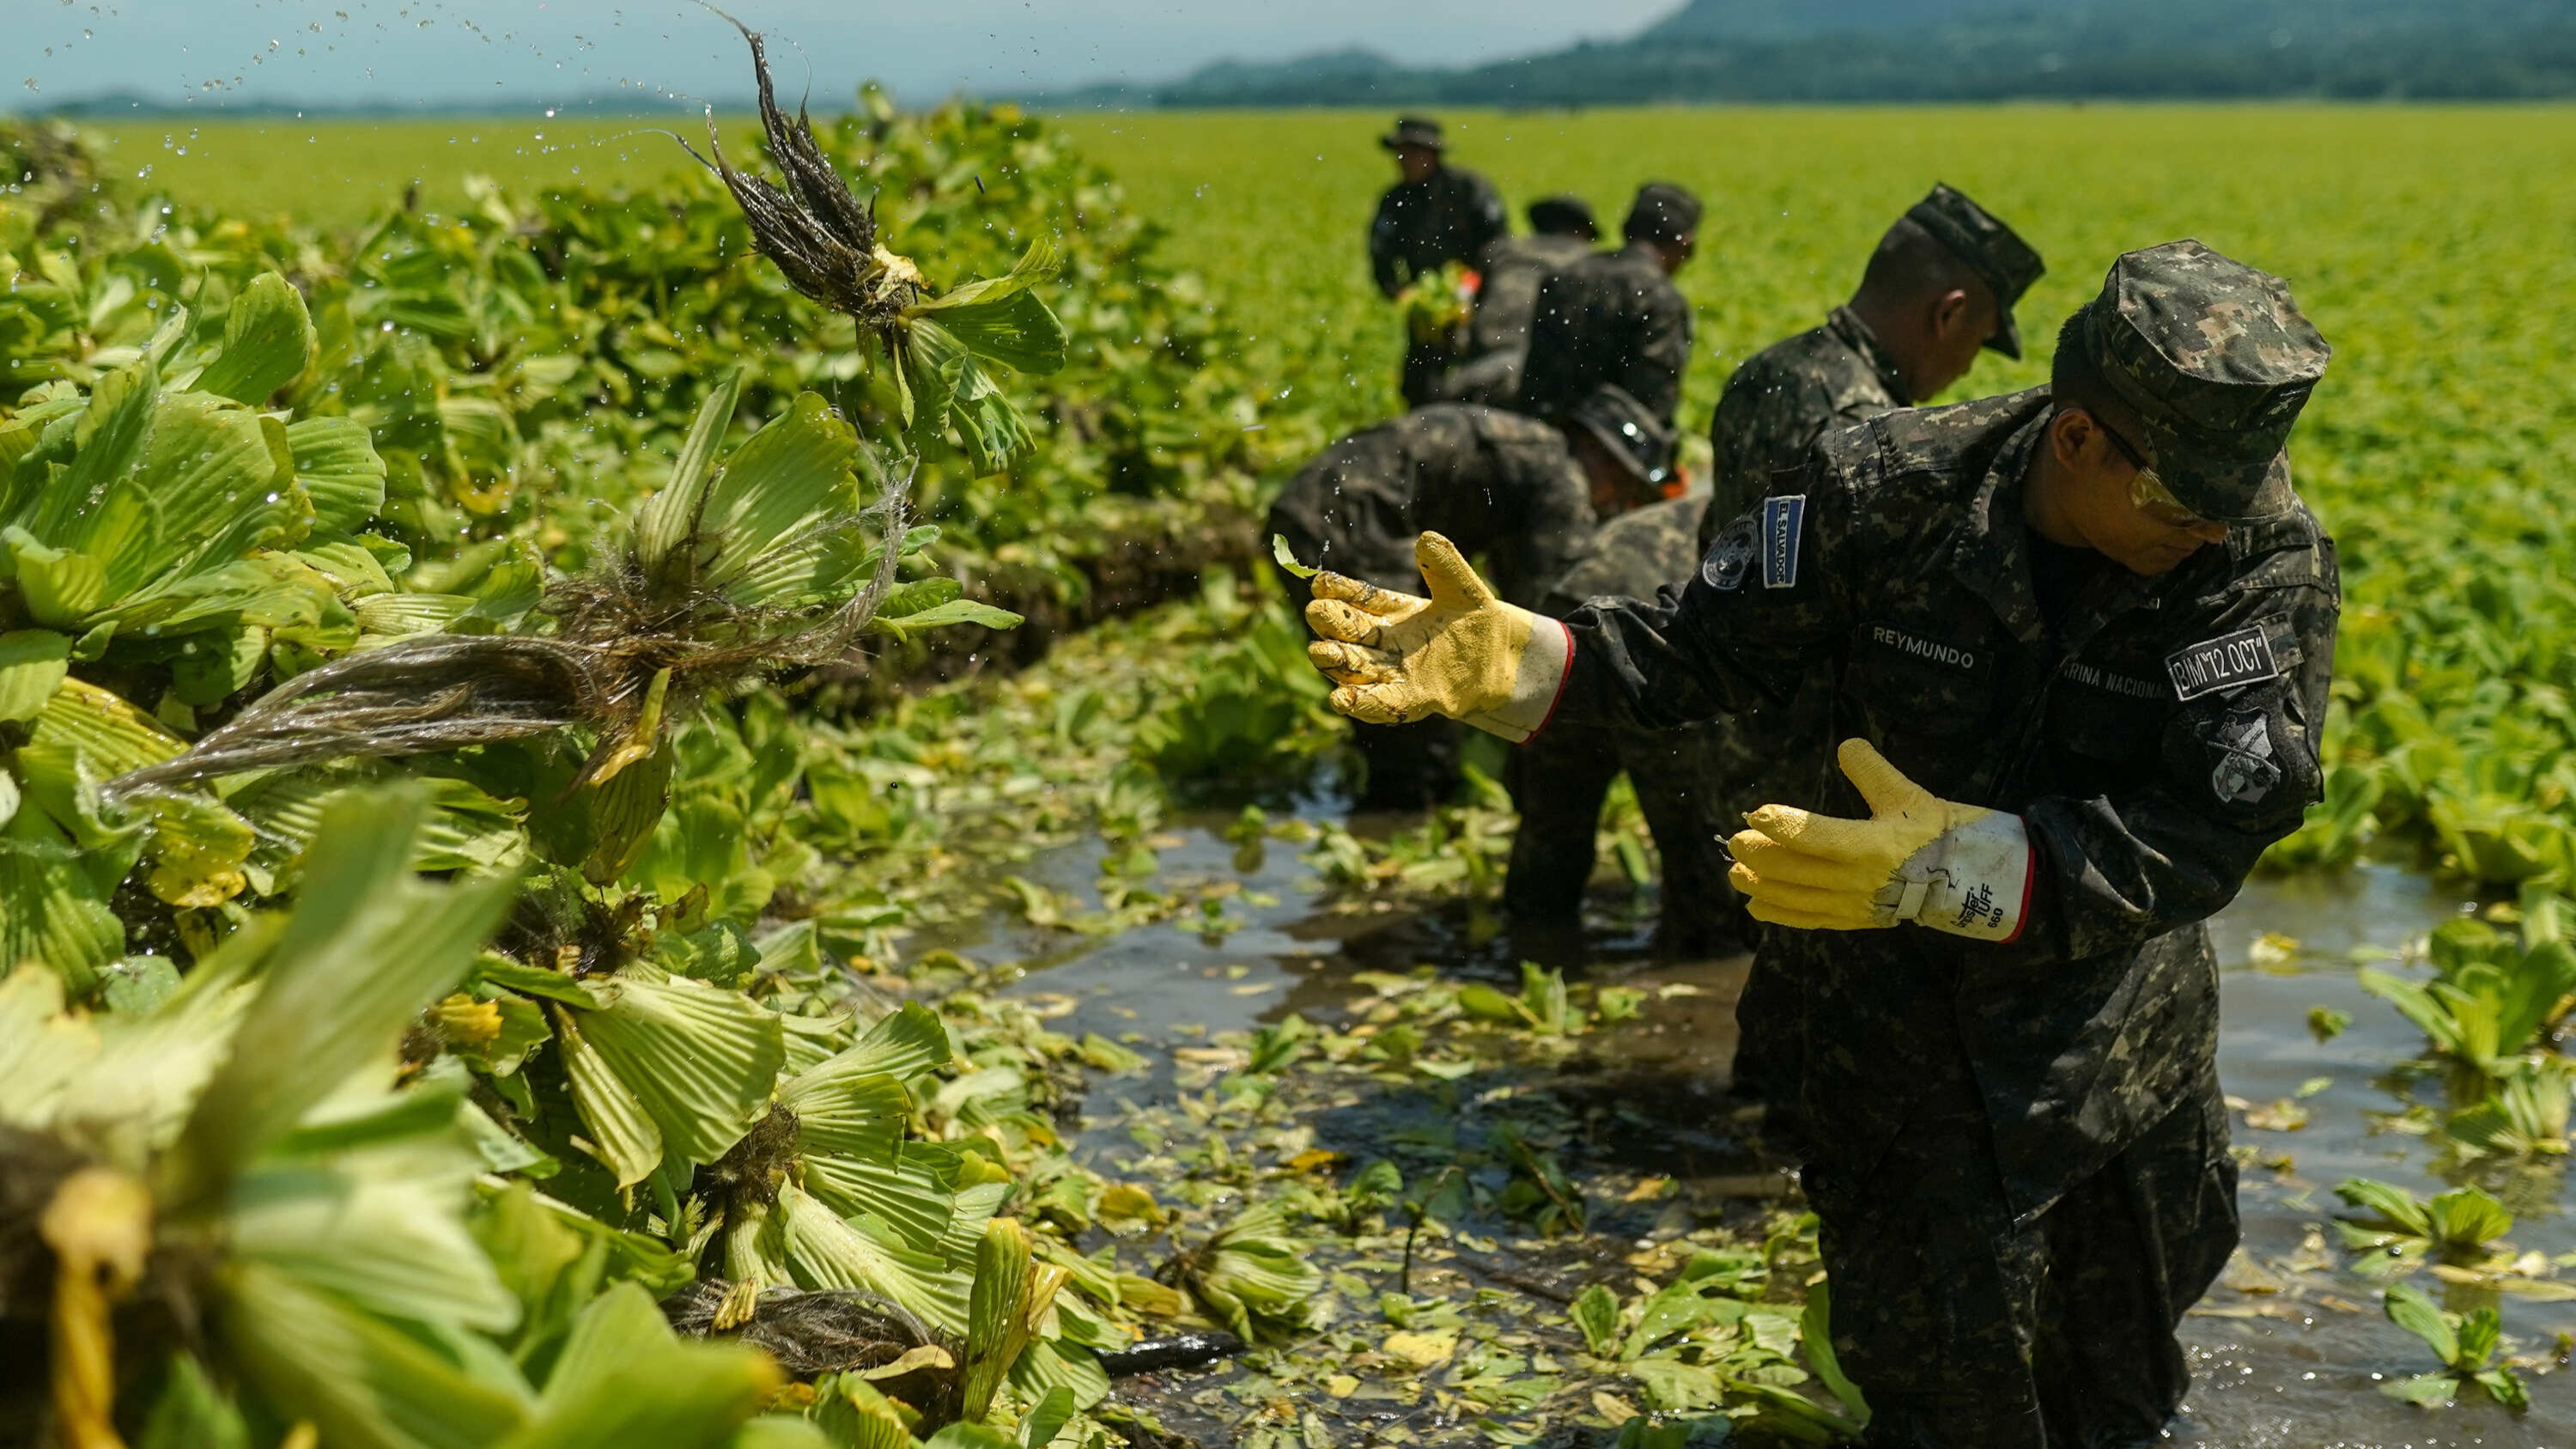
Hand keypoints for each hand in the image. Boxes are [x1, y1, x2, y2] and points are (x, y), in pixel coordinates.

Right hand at [1303, 533, 1569, 742]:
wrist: (1504, 660)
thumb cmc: (1479, 621)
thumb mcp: (1464, 589)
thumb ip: (1446, 565)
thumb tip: (1426, 539)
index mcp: (1391, 613)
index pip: (1357, 600)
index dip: (1337, 591)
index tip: (1320, 582)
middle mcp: (1385, 644)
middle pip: (1347, 634)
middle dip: (1330, 623)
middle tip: (1317, 611)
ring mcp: (1396, 673)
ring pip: (1354, 669)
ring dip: (1336, 662)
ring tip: (1321, 650)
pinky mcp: (1413, 700)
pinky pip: (1381, 704)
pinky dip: (1360, 704)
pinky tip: (1340, 700)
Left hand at [1727, 738, 2033, 940]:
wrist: (1972, 881)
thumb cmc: (1940, 833)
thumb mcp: (1908, 794)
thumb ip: (1871, 769)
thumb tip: (1846, 744)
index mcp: (1869, 845)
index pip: (1811, 835)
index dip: (1779, 824)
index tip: (1754, 813)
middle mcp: (1857, 880)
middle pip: (1793, 870)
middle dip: (1758, 855)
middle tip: (1734, 841)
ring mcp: (1855, 905)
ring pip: (1795, 898)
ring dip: (1761, 887)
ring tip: (1736, 874)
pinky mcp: (1857, 921)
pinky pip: (1810, 921)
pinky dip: (1780, 916)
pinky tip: (1756, 909)